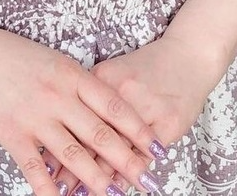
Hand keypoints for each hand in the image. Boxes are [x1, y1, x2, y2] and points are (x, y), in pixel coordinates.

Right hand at [0, 22, 167, 195]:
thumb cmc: (12, 54)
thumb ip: (76, 84)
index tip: (155, 147)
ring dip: (98, 179)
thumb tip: (105, 108)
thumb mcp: (53, 60)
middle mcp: (57, 96)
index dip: (137, 129)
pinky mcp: (12, 134)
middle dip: (128, 161)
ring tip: (116, 194)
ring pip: (74, 155)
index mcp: (70, 74)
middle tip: (148, 179)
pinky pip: (36, 169)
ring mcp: (35, 116)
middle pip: (100, 134)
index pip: (113, 105)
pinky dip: (52, 190)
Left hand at [48, 33, 228, 194]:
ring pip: (119, 149)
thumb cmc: (147, 66)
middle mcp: (121, 90)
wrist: (189, 54)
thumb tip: (65, 128)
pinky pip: (145, 153)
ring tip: (84, 194)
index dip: (60, 144)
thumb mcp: (113, 73)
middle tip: (62, 189)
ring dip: (102, 176)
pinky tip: (122, 186)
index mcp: (102, 76)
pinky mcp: (168, 121)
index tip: (47, 168)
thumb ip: (91, 96)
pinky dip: (132, 171)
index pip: (76, 116)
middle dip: (76, 167)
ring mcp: (146, 105)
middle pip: (94, 134)